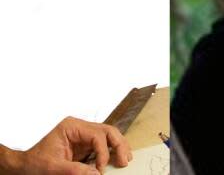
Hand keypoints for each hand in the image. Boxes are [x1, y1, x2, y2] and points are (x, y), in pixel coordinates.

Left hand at [17, 118, 131, 172]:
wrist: (24, 166)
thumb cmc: (34, 163)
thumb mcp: (52, 168)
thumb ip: (74, 170)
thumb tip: (95, 174)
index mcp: (71, 127)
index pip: (96, 135)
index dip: (102, 152)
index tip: (101, 169)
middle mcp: (80, 127)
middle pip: (107, 130)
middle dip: (118, 144)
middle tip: (124, 160)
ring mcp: (83, 134)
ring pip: (109, 135)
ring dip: (118, 146)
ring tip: (125, 159)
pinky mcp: (84, 144)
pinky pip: (103, 144)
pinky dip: (111, 151)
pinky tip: (117, 158)